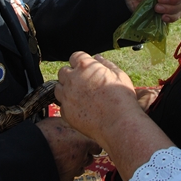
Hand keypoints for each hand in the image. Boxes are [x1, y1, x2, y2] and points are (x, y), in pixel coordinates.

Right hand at [37, 116, 101, 180]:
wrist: (33, 153)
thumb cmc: (44, 135)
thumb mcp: (59, 121)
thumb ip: (70, 124)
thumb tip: (72, 121)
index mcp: (84, 142)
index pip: (96, 146)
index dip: (91, 144)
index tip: (86, 143)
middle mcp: (83, 156)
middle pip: (89, 158)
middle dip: (84, 154)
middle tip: (74, 149)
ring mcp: (75, 169)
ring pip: (81, 168)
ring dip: (76, 163)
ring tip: (66, 157)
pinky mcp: (66, 178)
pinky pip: (71, 176)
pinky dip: (68, 172)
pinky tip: (60, 165)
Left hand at [57, 52, 175, 180]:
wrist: (119, 124)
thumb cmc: (122, 99)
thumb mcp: (119, 76)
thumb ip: (106, 64)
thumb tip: (97, 57)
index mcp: (85, 67)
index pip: (75, 56)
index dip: (81, 62)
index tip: (86, 68)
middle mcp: (72, 79)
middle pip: (63, 71)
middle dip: (71, 74)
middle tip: (84, 83)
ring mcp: (67, 96)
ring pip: (58, 88)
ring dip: (66, 89)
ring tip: (80, 96)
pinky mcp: (65, 112)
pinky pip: (62, 105)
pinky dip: (69, 106)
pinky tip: (81, 109)